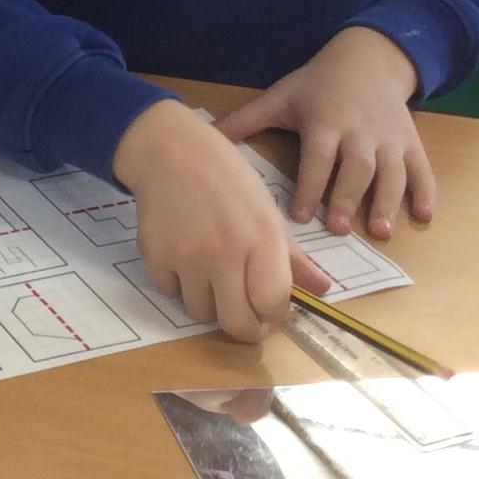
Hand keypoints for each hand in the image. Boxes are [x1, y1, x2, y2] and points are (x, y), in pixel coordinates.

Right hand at [115, 102, 328, 342]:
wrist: (170, 151)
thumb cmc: (227, 178)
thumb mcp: (268, 210)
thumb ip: (293, 256)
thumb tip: (323, 289)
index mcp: (261, 238)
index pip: (272, 304)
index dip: (274, 317)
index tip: (272, 312)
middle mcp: (224, 252)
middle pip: (235, 323)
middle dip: (245, 328)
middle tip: (246, 316)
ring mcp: (186, 256)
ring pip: (200, 313)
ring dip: (210, 304)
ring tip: (213, 279)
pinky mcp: (155, 256)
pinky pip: (170, 293)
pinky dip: (179, 286)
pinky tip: (185, 260)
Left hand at [219, 26, 434, 239]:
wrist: (368, 59)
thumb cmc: (317, 84)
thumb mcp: (280, 96)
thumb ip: (245, 120)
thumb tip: (203, 136)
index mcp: (325, 120)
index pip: (317, 157)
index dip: (310, 186)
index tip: (300, 216)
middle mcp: (359, 131)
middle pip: (356, 167)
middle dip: (348, 199)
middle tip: (340, 230)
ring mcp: (389, 137)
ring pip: (391, 172)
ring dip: (387, 201)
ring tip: (382, 232)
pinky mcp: (411, 141)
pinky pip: (422, 169)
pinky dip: (426, 192)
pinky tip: (425, 216)